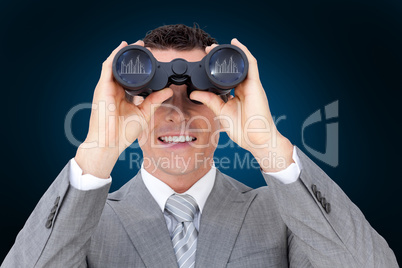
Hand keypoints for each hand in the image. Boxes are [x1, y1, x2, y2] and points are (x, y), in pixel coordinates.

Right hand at [75, 41, 172, 177]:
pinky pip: (108, 67)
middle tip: (144, 46)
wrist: (109, 144)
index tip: (151, 59)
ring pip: (114, 64)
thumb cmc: (122, 133)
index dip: (139, 68)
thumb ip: (154, 101)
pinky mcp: (102, 87)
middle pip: (122, 68)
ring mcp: (106, 88)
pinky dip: (115, 55)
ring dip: (124, 52)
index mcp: (122, 96)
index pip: (130, 78)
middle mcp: (113, 89)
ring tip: (136, 43)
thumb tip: (168, 90)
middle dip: (132, 56)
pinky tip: (123, 47)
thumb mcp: (143, 113)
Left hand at [190, 38, 293, 171]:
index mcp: (236, 94)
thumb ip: (209, 100)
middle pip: (232, 69)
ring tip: (217, 46)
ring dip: (230, 53)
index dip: (216, 69)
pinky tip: (236, 44)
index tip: (204, 62)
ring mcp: (251, 85)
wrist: (255, 138)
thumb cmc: (242, 129)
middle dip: (221, 58)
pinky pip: (251, 64)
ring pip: (241, 63)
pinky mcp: (255, 84)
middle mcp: (244, 87)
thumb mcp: (221, 112)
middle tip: (208, 50)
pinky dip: (244, 52)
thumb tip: (194, 93)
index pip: (226, 78)